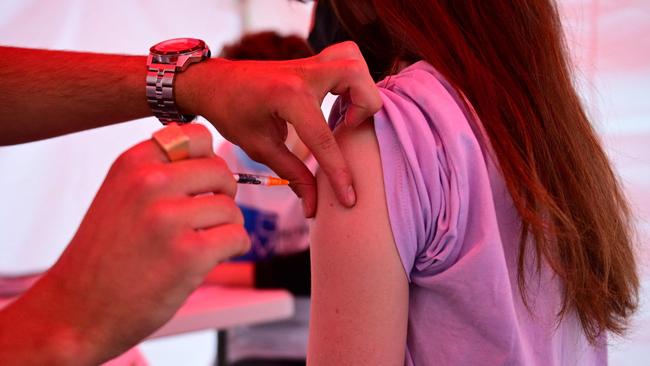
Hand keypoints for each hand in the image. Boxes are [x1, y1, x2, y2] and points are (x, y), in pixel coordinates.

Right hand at [0, 124, 248, 363]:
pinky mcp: (188, 253)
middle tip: (204, 220)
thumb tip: (213, 155)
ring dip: (225, 228)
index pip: (197, 136)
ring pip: (231, 208)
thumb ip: (160, 170)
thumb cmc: (106, 254)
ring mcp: (168, 218)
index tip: (200, 184)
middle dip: (221, 196)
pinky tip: (209, 260)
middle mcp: (149, 183)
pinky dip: (232, 249)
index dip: (208, 160)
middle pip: (220, 171)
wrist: (77, 310)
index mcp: (133, 162)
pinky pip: (237, 237)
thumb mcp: (120, 194)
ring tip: (200, 244)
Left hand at [177, 41, 381, 216]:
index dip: (339, 174)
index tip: (349, 197)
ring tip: (347, 115)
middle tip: (347, 129)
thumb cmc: (231, 113)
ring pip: (354, 62)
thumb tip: (312, 205)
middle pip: (355, 77)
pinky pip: (345, 59)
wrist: (214, 83)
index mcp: (287, 96)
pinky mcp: (310, 63)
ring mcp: (308, 63)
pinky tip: (341, 102)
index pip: (324, 139)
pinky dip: (352, 80)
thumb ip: (292, 174)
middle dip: (364, 108)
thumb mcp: (259, 148)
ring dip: (361, 90)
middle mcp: (303, 74)